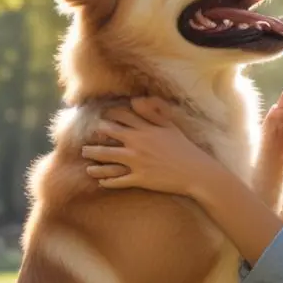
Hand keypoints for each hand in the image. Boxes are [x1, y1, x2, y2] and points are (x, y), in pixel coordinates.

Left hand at [82, 97, 210, 195]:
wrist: (195, 172)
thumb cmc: (185, 149)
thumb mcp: (171, 127)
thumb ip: (154, 113)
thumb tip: (138, 100)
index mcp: (145, 129)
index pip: (121, 117)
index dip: (109, 115)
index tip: (101, 117)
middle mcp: (137, 144)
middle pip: (109, 136)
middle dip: (96, 136)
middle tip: (87, 139)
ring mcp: (137, 162)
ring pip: (108, 158)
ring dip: (95, 159)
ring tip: (87, 161)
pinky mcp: (139, 179)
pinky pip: (118, 180)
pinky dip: (107, 181)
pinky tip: (101, 182)